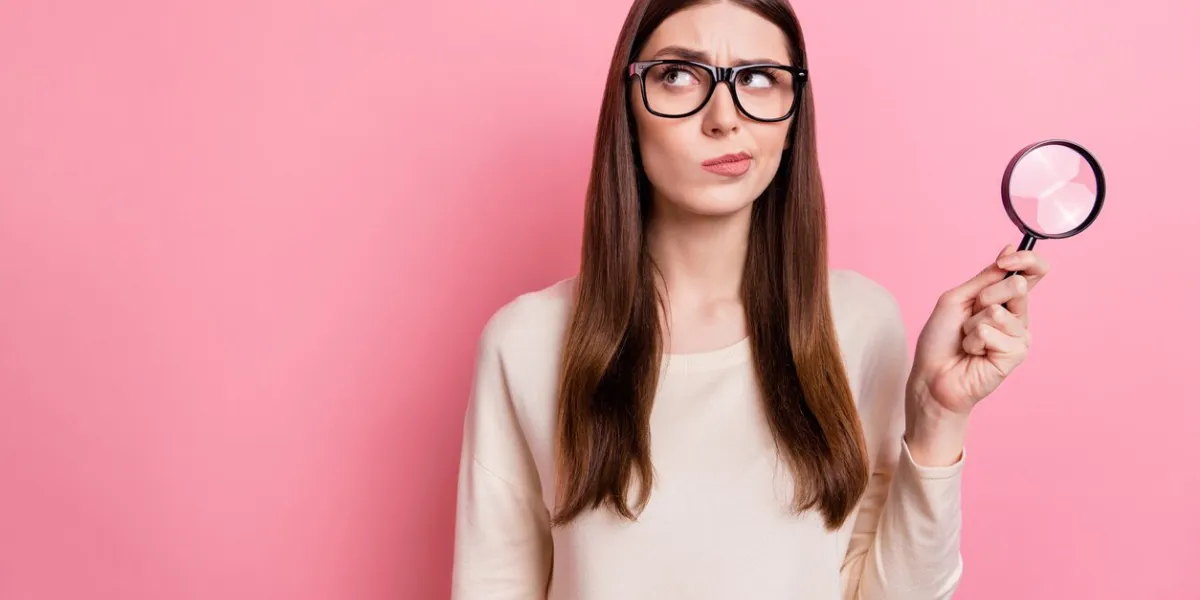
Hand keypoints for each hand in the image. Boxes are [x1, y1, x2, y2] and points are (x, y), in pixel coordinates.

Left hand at [908, 245, 1049, 420]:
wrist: (932, 375)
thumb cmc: (941, 339)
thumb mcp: (957, 299)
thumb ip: (985, 277)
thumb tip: (1009, 249)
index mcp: (1005, 300)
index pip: (1032, 272)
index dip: (1026, 260)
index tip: (1006, 260)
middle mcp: (1017, 316)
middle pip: (1017, 285)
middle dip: (983, 297)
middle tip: (968, 319)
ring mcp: (1019, 336)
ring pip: (998, 311)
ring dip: (972, 324)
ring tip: (968, 341)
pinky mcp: (1016, 354)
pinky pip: (992, 332)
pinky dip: (973, 341)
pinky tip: (974, 354)